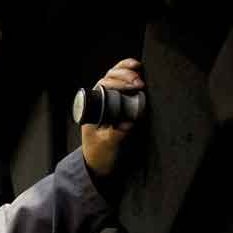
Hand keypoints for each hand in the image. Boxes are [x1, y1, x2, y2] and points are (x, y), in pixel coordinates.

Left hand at [81, 58, 144, 177]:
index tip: (133, 86)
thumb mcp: (107, 146)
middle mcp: (98, 100)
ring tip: (140, 75)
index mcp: (92, 108)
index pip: (103, 86)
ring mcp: (108, 100)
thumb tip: (128, 122)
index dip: (118, 82)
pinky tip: (139, 69)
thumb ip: (116, 135)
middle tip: (140, 83)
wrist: (99, 164)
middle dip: (125, 76)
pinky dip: (130, 74)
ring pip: (115, 77)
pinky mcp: (119, 103)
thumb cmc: (100, 154)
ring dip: (127, 71)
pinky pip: (123, 85)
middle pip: (109, 77)